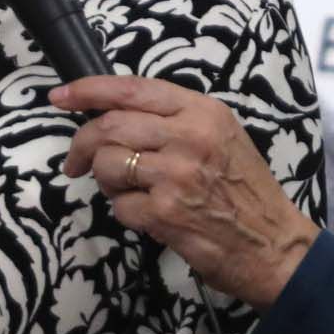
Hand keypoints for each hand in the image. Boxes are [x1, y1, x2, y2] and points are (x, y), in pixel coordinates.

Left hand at [52, 74, 317, 311]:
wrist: (274, 244)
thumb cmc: (245, 191)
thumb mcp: (221, 136)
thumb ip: (174, 119)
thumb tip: (114, 112)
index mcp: (202, 112)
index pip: (131, 89)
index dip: (88, 90)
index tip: (60, 97)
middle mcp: (189, 137)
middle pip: (109, 127)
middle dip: (82, 145)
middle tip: (76, 162)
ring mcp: (176, 176)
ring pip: (107, 165)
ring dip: (107, 182)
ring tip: (131, 191)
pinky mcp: (166, 213)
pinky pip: (119, 206)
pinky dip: (125, 212)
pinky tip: (149, 215)